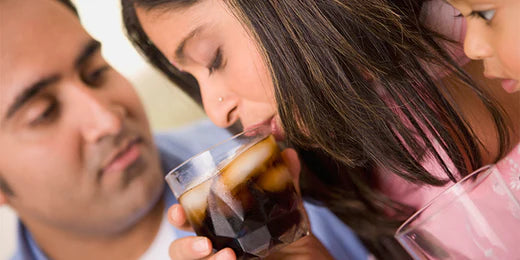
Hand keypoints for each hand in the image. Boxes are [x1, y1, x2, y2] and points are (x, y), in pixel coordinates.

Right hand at [168, 149, 330, 258]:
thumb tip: (288, 154)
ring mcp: (222, 259)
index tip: (178, 211)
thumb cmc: (291, 236)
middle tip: (202, 243)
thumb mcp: (289, 210)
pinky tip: (234, 259)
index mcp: (220, 225)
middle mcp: (217, 245)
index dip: (179, 216)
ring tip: (228, 255)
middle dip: (185, 245)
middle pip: (183, 249)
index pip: (190, 220)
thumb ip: (286, 184)